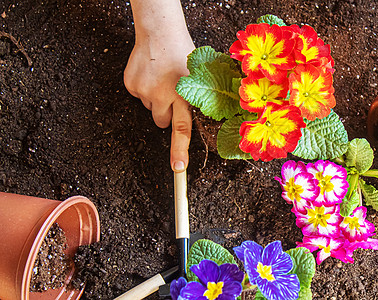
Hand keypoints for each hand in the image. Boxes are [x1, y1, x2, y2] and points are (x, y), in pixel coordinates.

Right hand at [124, 1, 194, 171]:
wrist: (160, 32)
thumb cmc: (183, 53)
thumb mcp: (200, 76)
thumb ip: (200, 98)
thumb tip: (206, 116)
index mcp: (185, 95)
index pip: (183, 128)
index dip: (180, 150)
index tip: (178, 168)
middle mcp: (163, 95)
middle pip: (162, 122)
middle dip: (167, 115)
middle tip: (172, 95)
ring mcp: (145, 91)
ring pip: (151, 109)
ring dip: (156, 100)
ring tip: (163, 80)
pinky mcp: (131, 85)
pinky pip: (138, 97)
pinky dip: (144, 90)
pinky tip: (151, 75)